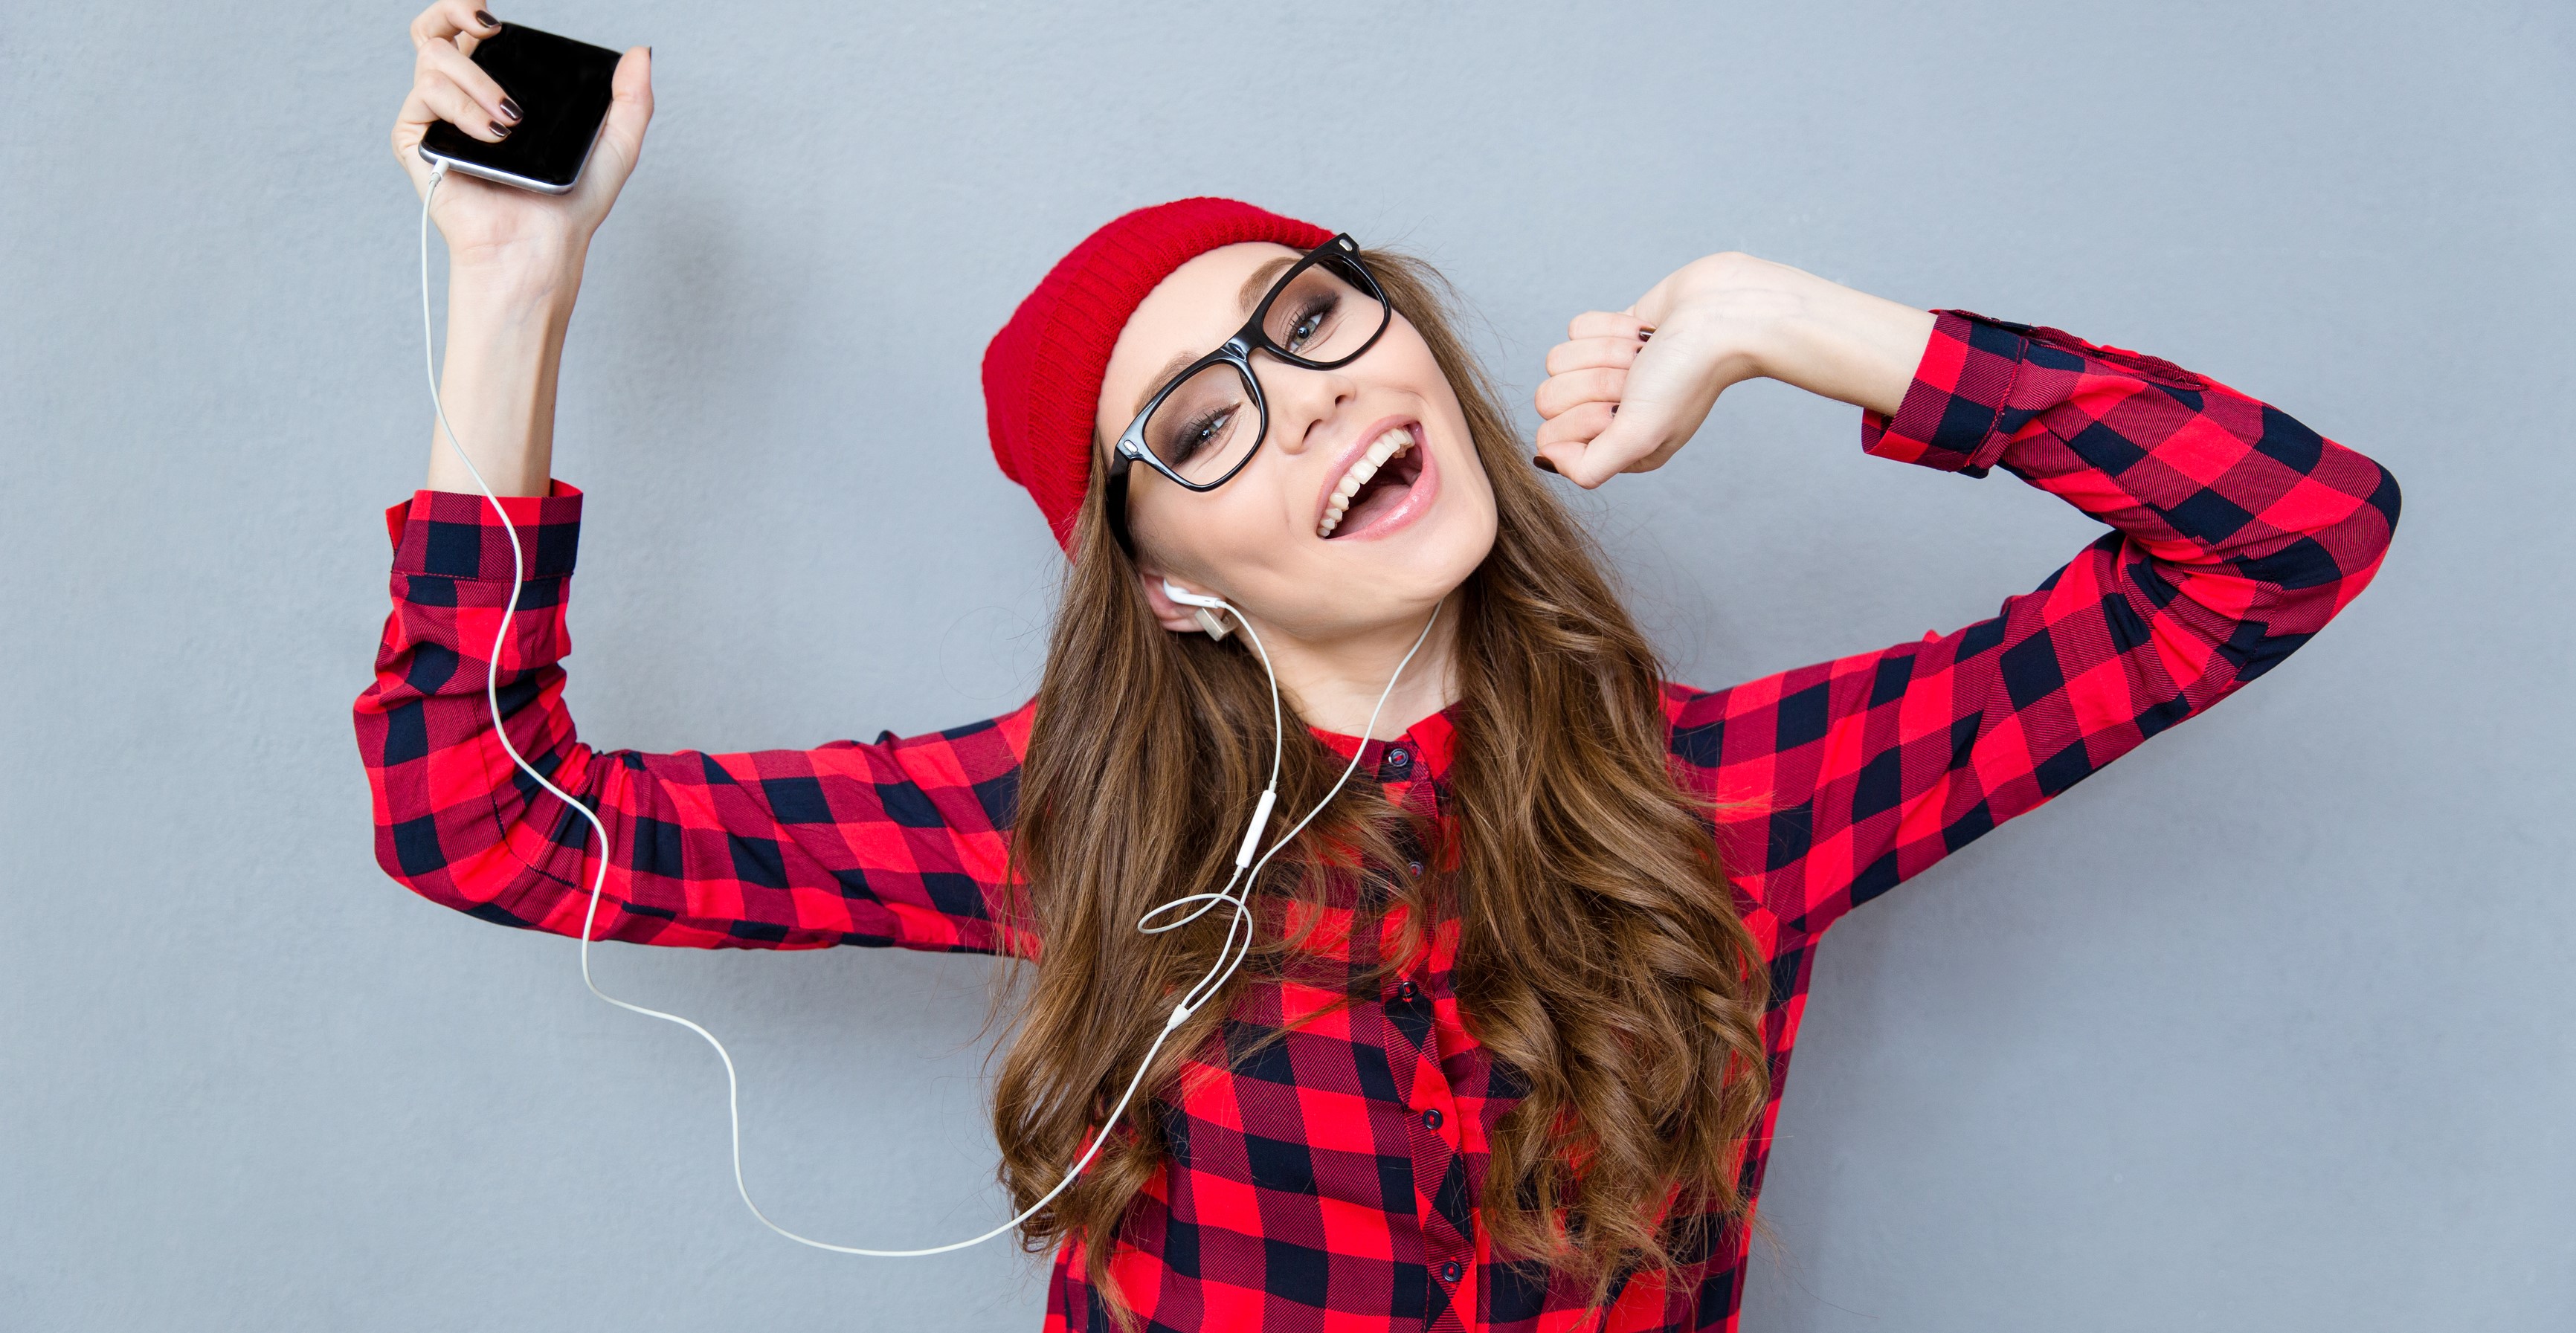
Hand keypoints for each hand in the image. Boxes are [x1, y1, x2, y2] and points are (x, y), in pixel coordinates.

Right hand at [390, 3, 653, 280]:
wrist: (538, 248)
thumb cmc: (568, 207)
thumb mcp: (615, 147)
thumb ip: (632, 100)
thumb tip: (641, 53)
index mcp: (497, 91)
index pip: (472, 34)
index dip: (470, 10)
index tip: (497, 19)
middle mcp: (461, 99)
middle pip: (434, 30)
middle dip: (453, 9)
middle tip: (490, 25)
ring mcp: (436, 118)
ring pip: (433, 56)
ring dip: (477, 79)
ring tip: (510, 119)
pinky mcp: (416, 140)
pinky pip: (426, 94)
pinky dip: (461, 106)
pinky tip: (492, 133)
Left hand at [1531, 253, 1794, 487]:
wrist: (1724, 313)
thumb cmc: (1687, 376)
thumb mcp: (1639, 436)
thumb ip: (1590, 466)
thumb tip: (1547, 460)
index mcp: (1616, 448)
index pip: (1552, 439)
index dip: (1581, 418)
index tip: (1621, 409)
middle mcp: (1608, 414)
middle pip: (1550, 397)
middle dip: (1595, 381)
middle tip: (1638, 379)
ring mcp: (1606, 373)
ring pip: (1559, 359)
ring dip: (1605, 352)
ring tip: (1644, 355)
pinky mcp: (1607, 335)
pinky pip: (1577, 329)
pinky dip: (1610, 326)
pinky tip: (1643, 333)